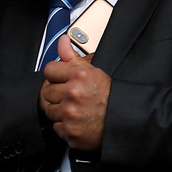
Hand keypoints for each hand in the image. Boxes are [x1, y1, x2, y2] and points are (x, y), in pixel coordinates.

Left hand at [40, 35, 111, 150]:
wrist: (125, 120)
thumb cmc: (110, 97)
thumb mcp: (93, 71)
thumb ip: (72, 56)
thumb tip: (62, 41)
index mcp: (78, 75)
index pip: (49, 70)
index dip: (56, 76)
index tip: (64, 81)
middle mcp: (73, 93)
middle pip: (47, 91)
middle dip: (58, 95)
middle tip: (74, 98)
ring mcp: (70, 113)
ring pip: (50, 111)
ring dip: (61, 112)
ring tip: (78, 110)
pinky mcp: (70, 131)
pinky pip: (56, 127)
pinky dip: (66, 127)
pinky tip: (79, 122)